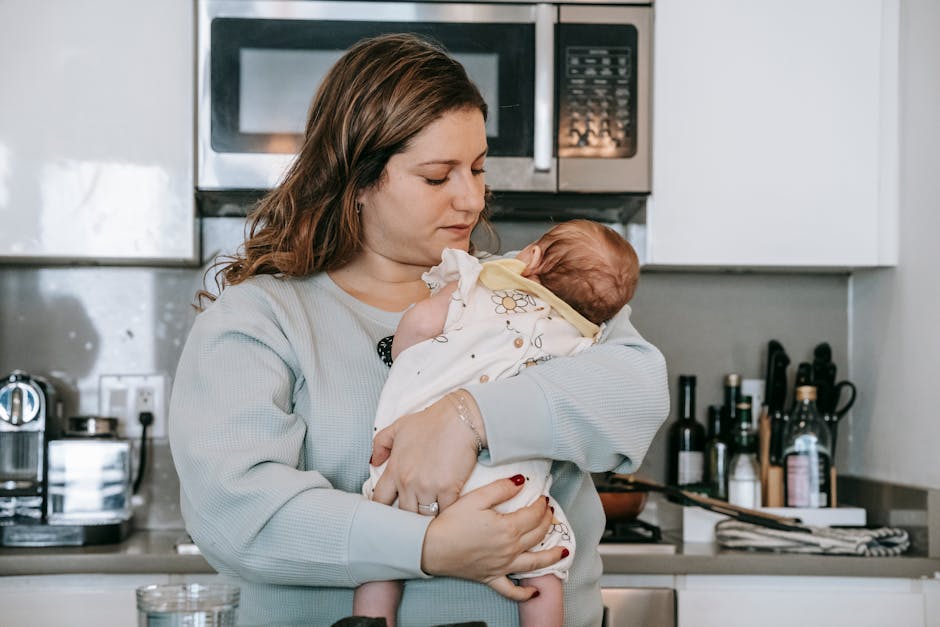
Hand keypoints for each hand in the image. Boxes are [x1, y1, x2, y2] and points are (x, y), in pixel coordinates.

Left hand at [371, 393, 482, 512]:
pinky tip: (448, 510)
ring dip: (427, 515)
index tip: (390, 510)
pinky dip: (446, 512)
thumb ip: (380, 444)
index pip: (380, 500)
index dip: (383, 508)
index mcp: (394, 469)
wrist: (459, 418)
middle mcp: (408, 482)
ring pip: (423, 516)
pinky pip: (444, 512)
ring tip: (431, 515)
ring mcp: (428, 487)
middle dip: (408, 515)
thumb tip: (374, 462)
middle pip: (403, 513)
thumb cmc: (430, 421)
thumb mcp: (398, 427)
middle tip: (415, 513)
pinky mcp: (449, 489)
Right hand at [421, 475, 562, 601]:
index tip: (543, 498)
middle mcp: (510, 549)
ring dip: (552, 557)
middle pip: (537, 535)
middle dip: (547, 522)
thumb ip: (501, 489)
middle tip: (550, 513)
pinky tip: (534, 592)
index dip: (541, 505)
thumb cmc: (450, 522)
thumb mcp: (475, 498)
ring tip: (564, 552)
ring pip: (534, 564)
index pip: (534, 515)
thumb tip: (520, 482)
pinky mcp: (491, 577)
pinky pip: (511, 590)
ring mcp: (502, 566)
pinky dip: (524, 594)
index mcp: (508, 528)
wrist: (430, 547)